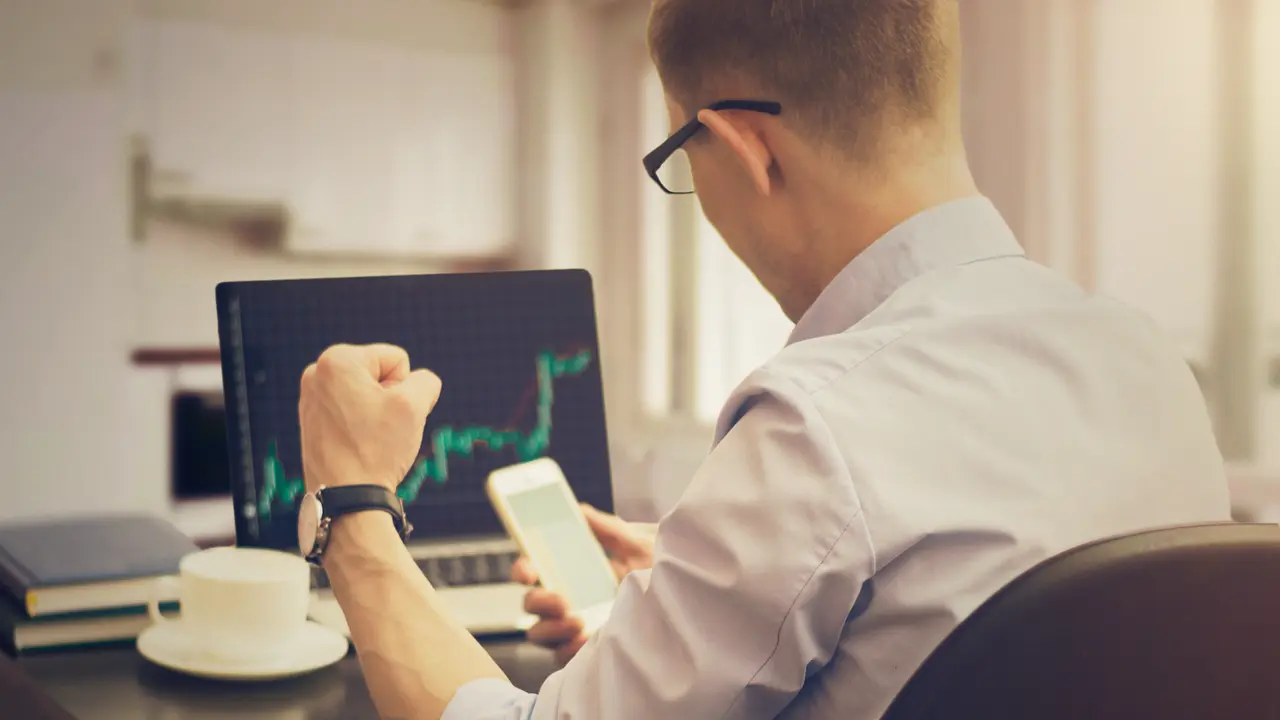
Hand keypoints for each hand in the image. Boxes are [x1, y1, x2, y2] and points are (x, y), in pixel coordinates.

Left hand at [299, 344, 441, 493]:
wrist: (347, 499)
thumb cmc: (376, 450)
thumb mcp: (414, 407)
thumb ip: (425, 381)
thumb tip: (420, 383)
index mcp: (338, 360)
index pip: (397, 359)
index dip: (404, 389)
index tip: (388, 415)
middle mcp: (317, 373)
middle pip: (379, 374)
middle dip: (388, 398)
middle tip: (379, 429)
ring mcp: (310, 397)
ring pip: (365, 394)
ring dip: (375, 413)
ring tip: (367, 438)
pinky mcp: (310, 420)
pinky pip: (350, 411)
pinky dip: (359, 425)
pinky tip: (356, 445)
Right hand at [510, 504, 654, 664]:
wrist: (694, 601)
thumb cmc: (666, 571)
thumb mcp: (642, 544)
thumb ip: (610, 529)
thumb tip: (580, 510)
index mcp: (579, 571)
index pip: (538, 570)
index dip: (524, 568)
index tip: (528, 570)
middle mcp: (574, 600)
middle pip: (533, 604)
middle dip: (537, 602)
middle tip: (560, 600)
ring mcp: (580, 628)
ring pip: (541, 634)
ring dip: (551, 628)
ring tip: (578, 621)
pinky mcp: (591, 651)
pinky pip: (565, 657)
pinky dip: (569, 650)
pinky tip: (586, 640)